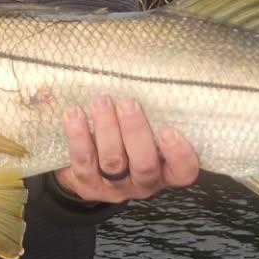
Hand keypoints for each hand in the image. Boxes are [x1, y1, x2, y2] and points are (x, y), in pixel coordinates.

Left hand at [55, 95, 199, 203]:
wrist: (90, 168)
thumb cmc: (127, 140)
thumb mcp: (147, 130)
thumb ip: (154, 114)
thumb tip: (151, 71)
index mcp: (166, 171)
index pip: (184, 171)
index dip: (179, 154)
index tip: (168, 130)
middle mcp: (144, 183)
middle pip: (145, 166)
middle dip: (135, 132)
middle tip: (128, 103)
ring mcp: (115, 187)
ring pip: (112, 162)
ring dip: (107, 128)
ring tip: (101, 101)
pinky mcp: (87, 184)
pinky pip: (83, 160)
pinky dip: (79, 135)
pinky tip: (74, 114)